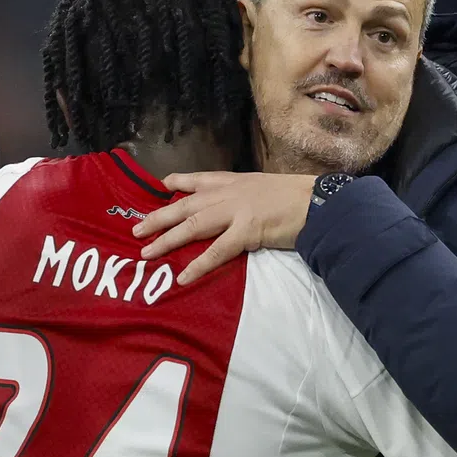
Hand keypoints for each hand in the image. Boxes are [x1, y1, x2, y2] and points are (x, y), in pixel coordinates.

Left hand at [131, 171, 315, 285]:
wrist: (320, 202)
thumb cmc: (299, 197)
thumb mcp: (268, 186)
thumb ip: (249, 194)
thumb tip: (241, 205)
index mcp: (237, 181)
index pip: (201, 179)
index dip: (179, 183)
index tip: (162, 185)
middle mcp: (230, 193)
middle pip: (186, 204)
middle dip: (159, 217)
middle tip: (137, 230)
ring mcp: (237, 211)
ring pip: (193, 225)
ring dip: (167, 239)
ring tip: (147, 252)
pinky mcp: (247, 232)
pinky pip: (217, 251)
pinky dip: (199, 265)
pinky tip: (183, 277)